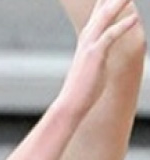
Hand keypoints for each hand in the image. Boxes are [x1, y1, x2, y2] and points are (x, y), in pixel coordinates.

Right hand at [60, 0, 139, 115]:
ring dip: (117, 4)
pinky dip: (122, 26)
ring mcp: (89, 47)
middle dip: (110, 0)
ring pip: (104, 19)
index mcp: (86, 42)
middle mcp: (86, 40)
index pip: (96, 16)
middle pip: (100, 12)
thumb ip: (99, 55)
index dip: (103, 3)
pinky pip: (109, 37)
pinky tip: (134, 18)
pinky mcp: (94, 56)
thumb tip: (103, 53)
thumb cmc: (83, 89)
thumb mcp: (93, 68)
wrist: (71, 103)